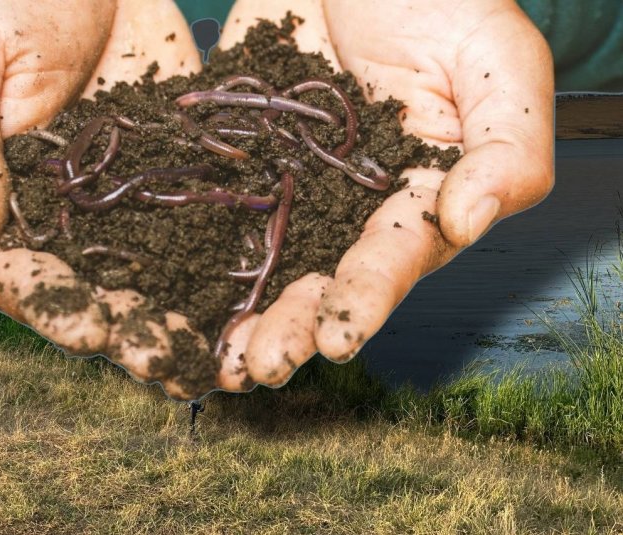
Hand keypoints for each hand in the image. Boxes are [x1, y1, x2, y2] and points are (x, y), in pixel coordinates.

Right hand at [0, 0, 225, 399]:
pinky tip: (257, 290)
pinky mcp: (170, 173)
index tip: (92, 330)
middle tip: (169, 361)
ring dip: (182, 315)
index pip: (14, 278)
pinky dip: (223, 259)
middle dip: (129, 331)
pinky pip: (196, 221)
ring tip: (220, 352)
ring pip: (150, 271)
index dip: (52, 310)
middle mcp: (60, 217)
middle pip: (91, 292)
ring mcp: (119, 200)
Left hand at [215, 0, 553, 387]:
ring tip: (213, 356)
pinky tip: (158, 287)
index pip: (392, 259)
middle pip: (318, 278)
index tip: (337, 339)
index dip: (366, 300)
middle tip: (260, 365)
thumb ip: (506, 149)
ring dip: (235, 311)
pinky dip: (182, 247)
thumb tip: (468, 223)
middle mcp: (345, 207)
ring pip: (259, 260)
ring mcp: (286, 185)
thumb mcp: (496, 65)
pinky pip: (208, 206)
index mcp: (412, 198)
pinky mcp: (235, 159)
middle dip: (291, 326)